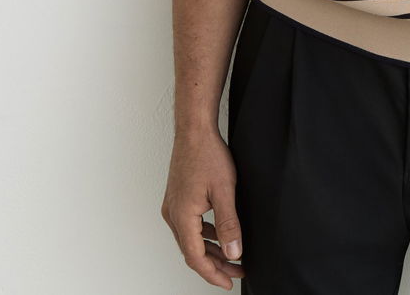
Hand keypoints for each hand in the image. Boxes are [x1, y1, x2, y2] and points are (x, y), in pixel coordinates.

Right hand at [161, 127, 245, 290]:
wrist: (194, 130)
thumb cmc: (207, 154)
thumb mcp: (225, 190)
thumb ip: (229, 224)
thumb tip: (234, 252)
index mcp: (182, 217)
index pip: (196, 258)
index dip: (213, 274)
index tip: (229, 282)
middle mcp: (172, 214)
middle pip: (192, 251)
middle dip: (215, 265)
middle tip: (236, 271)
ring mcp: (173, 206)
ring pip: (190, 239)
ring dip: (211, 250)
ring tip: (231, 255)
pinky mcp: (177, 198)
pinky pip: (189, 226)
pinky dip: (204, 234)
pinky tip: (219, 233)